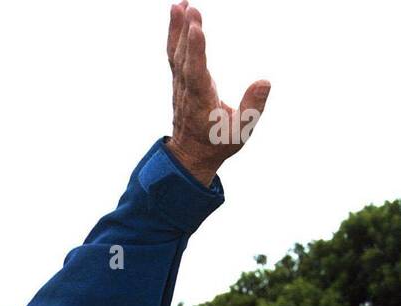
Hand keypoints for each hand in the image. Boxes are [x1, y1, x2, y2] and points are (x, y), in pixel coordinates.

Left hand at [164, 2, 270, 186]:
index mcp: (201, 103)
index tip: (195, 29)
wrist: (192, 155)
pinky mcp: (181, 79)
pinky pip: (175, 53)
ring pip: (176, 53)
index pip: (196, 73)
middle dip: (186, 33)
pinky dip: (175, 33)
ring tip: (180, 4)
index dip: (196, 51)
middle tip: (190, 8)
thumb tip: (265, 82)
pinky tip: (179, 12)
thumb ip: (253, 108)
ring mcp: (181, 84)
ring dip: (177, 28)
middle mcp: (187, 91)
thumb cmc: (218, 144)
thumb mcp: (240, 133)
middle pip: (184, 58)